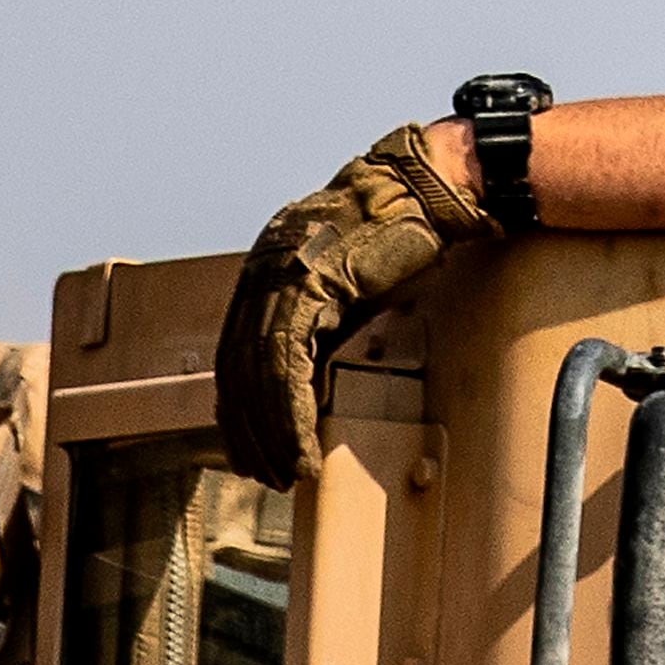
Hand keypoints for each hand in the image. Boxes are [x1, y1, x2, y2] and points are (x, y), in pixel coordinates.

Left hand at [214, 123, 492, 487]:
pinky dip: (292, 414)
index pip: (237, 353)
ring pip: (257, 373)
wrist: (428, 190)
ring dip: (271, 433)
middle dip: (248, 430)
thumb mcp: (349, 293)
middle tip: (262, 474)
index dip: (241, 407)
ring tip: (286, 472)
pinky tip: (303, 447)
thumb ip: (320, 329)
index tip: (251, 449)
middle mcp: (261, 271)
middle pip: (237, 368)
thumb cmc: (399, 239)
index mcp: (265, 270)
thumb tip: (306, 384)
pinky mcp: (307, 284)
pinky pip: (286, 365)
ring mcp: (278, 275)